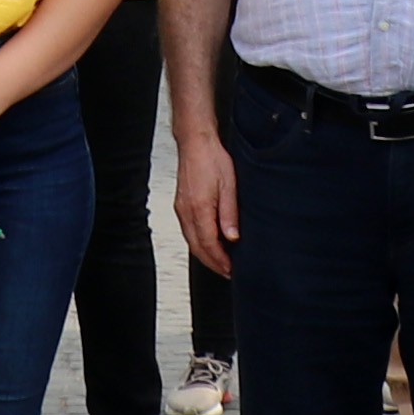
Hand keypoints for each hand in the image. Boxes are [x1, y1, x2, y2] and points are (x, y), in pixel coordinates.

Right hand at [174, 129, 238, 279]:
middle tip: (227, 272)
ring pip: (191, 241)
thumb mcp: (229, 185)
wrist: (195, 142)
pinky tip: (209, 243)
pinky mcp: (181, 205)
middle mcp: (186, 211)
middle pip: (197, 247)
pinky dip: (199, 242)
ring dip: (205, 254)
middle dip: (212, 263)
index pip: (208, 244)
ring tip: (221, 262)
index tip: (231, 269)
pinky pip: (189, 231)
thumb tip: (232, 237)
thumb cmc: (212, 158)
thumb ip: (229, 213)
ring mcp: (181, 208)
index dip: (220, 260)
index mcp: (199, 208)